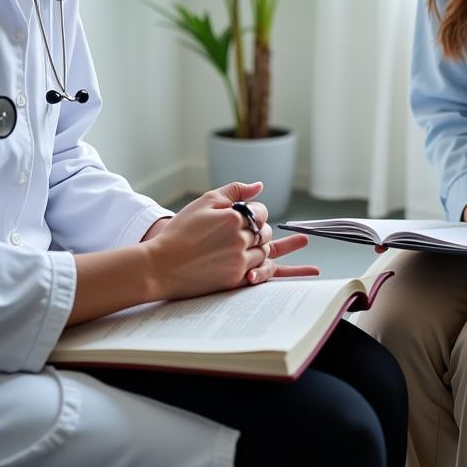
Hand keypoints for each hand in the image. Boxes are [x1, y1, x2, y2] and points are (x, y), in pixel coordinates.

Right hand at [145, 182, 316, 298]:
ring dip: (268, 247)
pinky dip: (278, 269)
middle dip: (262, 229)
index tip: (247, 213)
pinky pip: (263, 273)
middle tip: (254, 230)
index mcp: (233, 218)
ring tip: (289, 242)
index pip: (260, 211)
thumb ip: (234, 191)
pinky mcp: (235, 281)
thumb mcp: (204, 202)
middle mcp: (239, 240)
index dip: (256, 211)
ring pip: (266, 252)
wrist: (160, 265)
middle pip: (266, 232)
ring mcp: (239, 262)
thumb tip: (259, 186)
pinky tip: (306, 268)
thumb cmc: (180, 231)